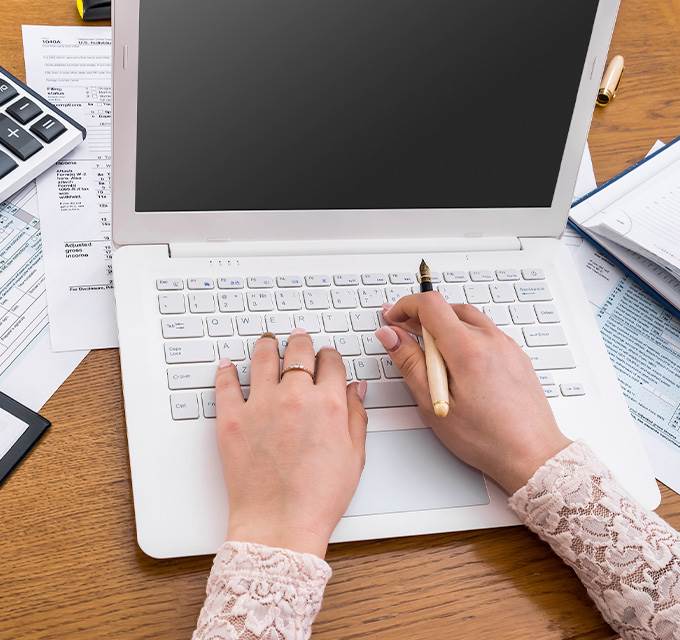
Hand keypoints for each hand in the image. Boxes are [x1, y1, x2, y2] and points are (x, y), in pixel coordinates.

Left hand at [215, 329, 367, 557]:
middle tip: (298, 339)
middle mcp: (295, 396)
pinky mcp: (232, 418)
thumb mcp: (354, 456)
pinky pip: (226, 383)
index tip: (326, 357)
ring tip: (267, 342)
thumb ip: (356, 415)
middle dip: (301, 342)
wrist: (280, 523)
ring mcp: (260, 404)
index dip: (329, 355)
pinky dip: (226, 370)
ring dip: (267, 345)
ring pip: (263, 357)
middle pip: (298, 351)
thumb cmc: (318, 497)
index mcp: (329, 403)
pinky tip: (228, 364)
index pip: (330, 361)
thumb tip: (355, 389)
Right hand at [376, 293, 570, 493]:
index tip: (393, 318)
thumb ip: (409, 363)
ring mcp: (506, 346)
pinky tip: (458, 363)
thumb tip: (391, 335)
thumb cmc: (486, 438)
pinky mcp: (516, 355)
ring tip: (431, 354)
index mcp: (467, 349)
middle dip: (422, 317)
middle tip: (405, 336)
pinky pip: (485, 332)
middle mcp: (490, 340)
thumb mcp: (433, 405)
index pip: (430, 304)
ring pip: (468, 318)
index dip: (405, 306)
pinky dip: (465, 336)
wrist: (532, 455)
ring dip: (444, 325)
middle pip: (449, 308)